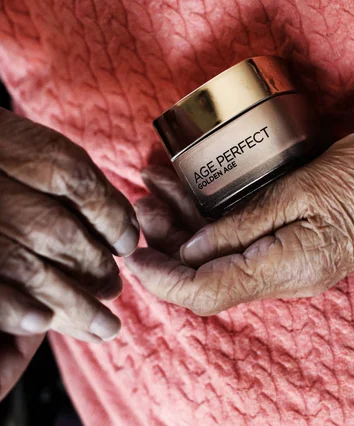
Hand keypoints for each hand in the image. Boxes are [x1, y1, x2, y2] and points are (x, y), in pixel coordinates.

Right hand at [0, 109, 138, 398]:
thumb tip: (122, 237)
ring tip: (103, 326)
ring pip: (24, 265)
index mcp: (5, 142)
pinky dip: (14, 308)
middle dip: (92, 266)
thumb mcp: (20, 152)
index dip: (108, 214)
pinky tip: (42, 323)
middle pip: (52, 229)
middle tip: (113, 289)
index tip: (126, 244)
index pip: (71, 176)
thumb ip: (66, 185)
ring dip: (72, 302)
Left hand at [126, 121, 353, 314]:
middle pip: (210, 282)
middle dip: (167, 249)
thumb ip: (243, 224)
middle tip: (144, 206)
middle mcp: (289, 278)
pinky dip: (212, 232)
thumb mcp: (299, 188)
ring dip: (186, 235)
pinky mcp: (293, 253)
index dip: (164, 279)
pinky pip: (241, 252)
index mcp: (291, 266)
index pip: (209, 291)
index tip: (133, 256)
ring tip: (159, 193)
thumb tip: (191, 250)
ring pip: (222, 267)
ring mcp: (293, 269)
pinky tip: (192, 202)